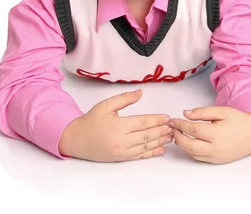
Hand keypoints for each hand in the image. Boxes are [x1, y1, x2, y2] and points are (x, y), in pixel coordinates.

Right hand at [58, 88, 172, 161]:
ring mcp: (121, 151)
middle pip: (147, 135)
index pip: (142, 122)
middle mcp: (121, 141)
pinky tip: (161, 150)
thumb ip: (124, 98)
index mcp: (118, 126)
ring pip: (145, 146)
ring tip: (171, 136)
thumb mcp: (106, 105)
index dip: (156, 120)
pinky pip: (139, 156)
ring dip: (160, 141)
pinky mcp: (121, 158)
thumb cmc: (91, 121)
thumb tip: (140, 92)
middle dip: (162, 130)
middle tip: (173, 126)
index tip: (167, 117)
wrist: (76, 140)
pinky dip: (151, 153)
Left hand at [170, 106, 250, 163]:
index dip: (180, 124)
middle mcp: (215, 148)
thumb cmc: (239, 120)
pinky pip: (199, 158)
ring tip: (178, 135)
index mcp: (216, 133)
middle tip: (172, 129)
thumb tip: (186, 113)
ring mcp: (216, 157)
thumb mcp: (222, 111)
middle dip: (177, 137)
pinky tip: (189, 142)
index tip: (173, 120)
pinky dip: (191, 150)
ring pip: (192, 154)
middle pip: (188, 145)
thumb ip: (203, 112)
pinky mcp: (217, 161)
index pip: (192, 130)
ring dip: (182, 145)